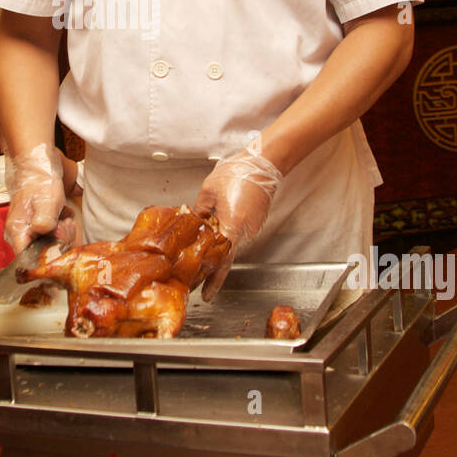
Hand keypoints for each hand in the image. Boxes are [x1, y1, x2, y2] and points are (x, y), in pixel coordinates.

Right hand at [4, 142, 77, 253]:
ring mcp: (29, 231)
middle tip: (65, 223)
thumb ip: (44, 220)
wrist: (36, 166)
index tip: (58, 246)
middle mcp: (20, 235)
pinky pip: (52, 235)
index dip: (45, 260)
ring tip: (64, 216)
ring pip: (49, 245)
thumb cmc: (39, 182)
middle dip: (58, 241)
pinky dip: (61, 227)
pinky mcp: (38, 226)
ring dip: (62, 232)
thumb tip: (44, 234)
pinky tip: (64, 215)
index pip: (27, 262)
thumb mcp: (46, 200)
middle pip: (42, 255)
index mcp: (18, 232)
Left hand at [193, 147, 283, 300]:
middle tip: (195, 274)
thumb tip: (193, 223)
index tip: (206, 294)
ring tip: (201, 248)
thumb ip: (200, 212)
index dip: (213, 279)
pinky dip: (228, 234)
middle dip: (212, 264)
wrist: (263, 162)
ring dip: (219, 246)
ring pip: (233, 243)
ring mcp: (253, 227)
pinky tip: (217, 228)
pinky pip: (240, 233)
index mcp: (233, 225)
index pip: (222, 260)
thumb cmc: (237, 173)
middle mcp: (246, 231)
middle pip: (227, 254)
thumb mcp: (209, 191)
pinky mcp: (256, 221)